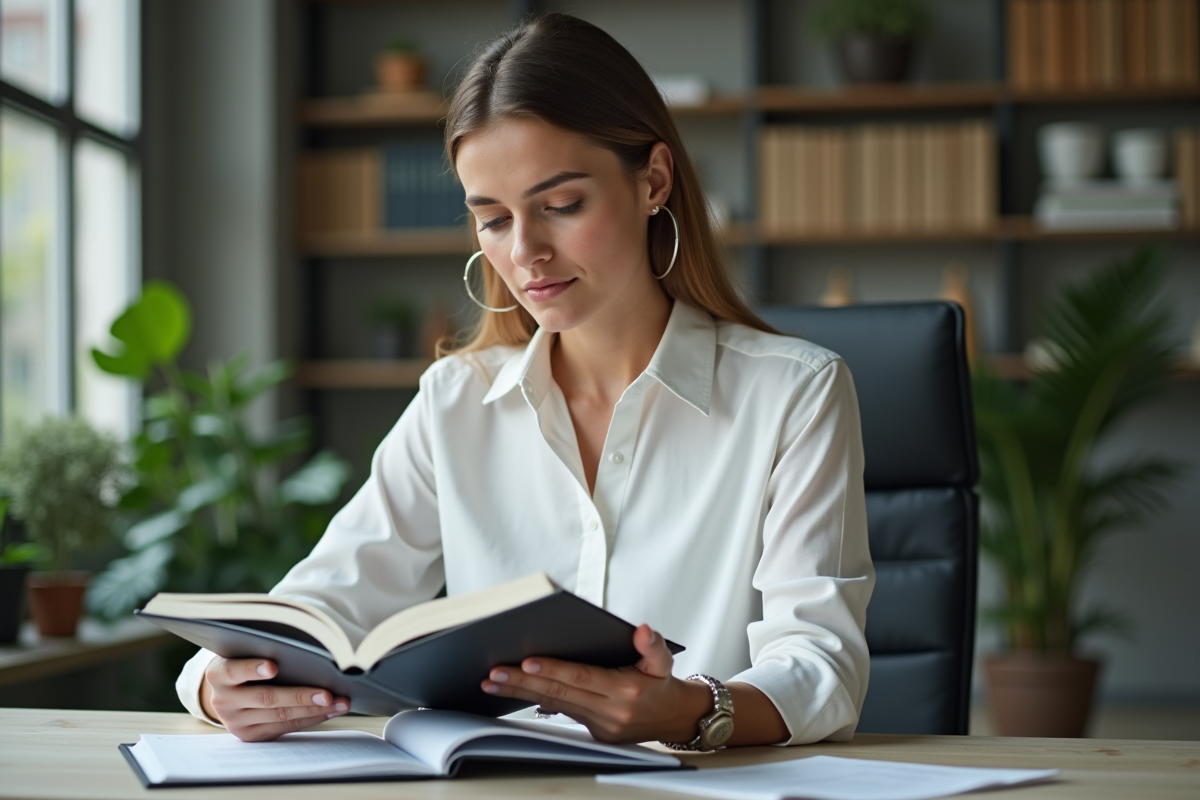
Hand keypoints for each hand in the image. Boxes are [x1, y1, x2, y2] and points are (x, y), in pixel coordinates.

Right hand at [200, 657, 350, 741]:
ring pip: (280, 716)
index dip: (253, 668)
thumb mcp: (243, 653)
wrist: (225, 691)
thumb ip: (262, 650)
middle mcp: (223, 700)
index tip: (273, 666)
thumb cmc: (244, 661)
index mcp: (218, 674)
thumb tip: (307, 650)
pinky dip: (310, 718)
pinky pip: (284, 727)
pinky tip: (329, 711)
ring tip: (340, 703)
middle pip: (266, 698)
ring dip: (314, 710)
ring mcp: (235, 721)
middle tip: (328, 693)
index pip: (235, 670)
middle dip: (300, 696)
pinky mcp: (249, 735)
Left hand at [480, 624, 712, 743]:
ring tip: (492, 682)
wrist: (674, 718)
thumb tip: (642, 629)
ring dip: (520, 694)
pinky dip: (536, 701)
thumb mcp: (664, 661)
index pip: (581, 678)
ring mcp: (599, 726)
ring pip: (554, 705)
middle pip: (559, 694)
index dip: (553, 670)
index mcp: (625, 690)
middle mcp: (610, 712)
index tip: (526, 662)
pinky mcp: (592, 734)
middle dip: (523, 683)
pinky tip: (513, 692)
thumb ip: (653, 645)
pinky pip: (560, 714)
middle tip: (494, 673)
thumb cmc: (661, 684)